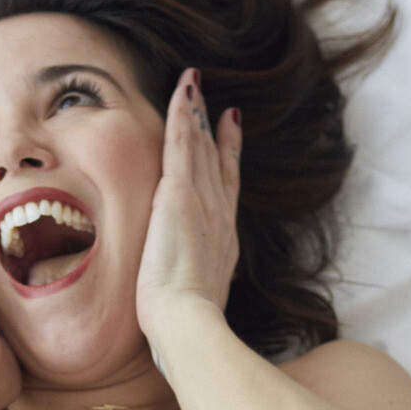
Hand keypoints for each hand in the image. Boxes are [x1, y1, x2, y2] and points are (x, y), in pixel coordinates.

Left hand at [135, 71, 241, 352]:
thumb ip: (198, 287)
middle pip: (219, 164)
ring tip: (194, 85)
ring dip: (197, 113)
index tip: (230, 137)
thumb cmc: (186, 324)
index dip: (229, 162)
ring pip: (200, 147)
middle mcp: (218, 215)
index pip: (226, 191)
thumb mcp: (198, 301)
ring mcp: (203, 202)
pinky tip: (184, 89)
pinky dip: (183, 113)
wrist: (187, 322)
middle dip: (218, 133)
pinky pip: (182, 142)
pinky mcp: (180, 194)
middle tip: (220, 106)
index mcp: (222, 241)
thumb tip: (195, 298)